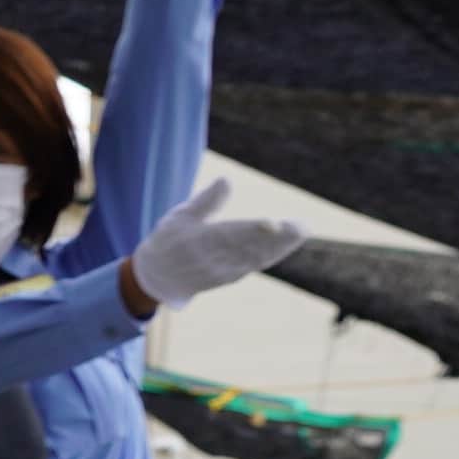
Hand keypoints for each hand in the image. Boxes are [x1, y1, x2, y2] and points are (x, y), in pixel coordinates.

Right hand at [123, 191, 308, 311]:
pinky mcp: (230, 277)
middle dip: (276, 239)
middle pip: (248, 248)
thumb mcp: (179, 217)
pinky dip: (272, 254)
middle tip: (300, 226)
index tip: (272, 224)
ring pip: (255, 257)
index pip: (228, 235)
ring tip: (300, 231)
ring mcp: (222, 271)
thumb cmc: (169, 240)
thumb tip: (227, 180)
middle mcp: (211, 260)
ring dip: (280, 246)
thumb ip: (205, 201)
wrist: (158, 278)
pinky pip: (254, 264)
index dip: (251, 230)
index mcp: (196, 242)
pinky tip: (287, 243)